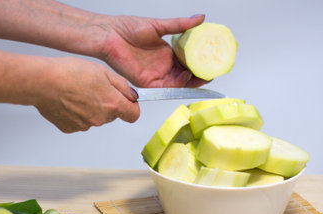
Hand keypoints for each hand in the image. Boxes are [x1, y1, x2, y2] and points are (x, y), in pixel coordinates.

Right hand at [33, 57, 139, 132]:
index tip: (127, 100)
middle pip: (113, 115)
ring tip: (78, 91)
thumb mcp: (103, 71)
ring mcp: (85, 125)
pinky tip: (68, 100)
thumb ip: (123, 86)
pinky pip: (79, 121)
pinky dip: (77, 113)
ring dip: (92, 107)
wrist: (43, 82)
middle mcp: (100, 119)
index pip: (133, 115)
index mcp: (112, 105)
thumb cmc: (70, 73)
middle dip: (108, 103)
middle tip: (94, 87)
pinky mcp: (70, 128)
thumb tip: (132, 96)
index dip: (132, 106)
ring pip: (96, 117)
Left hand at [94, 14, 208, 87]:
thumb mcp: (160, 25)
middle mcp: (163, 65)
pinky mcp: (147, 82)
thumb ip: (180, 25)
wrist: (110, 34)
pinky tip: (185, 77)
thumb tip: (200, 18)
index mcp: (167, 53)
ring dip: (191, 81)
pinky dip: (177, 84)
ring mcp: (156, 74)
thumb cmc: (128, 28)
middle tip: (212, 71)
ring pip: (178, 83)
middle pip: (186, 75)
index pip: (188, 61)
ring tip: (203, 76)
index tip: (212, 60)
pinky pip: (165, 87)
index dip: (200, 63)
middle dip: (199, 75)